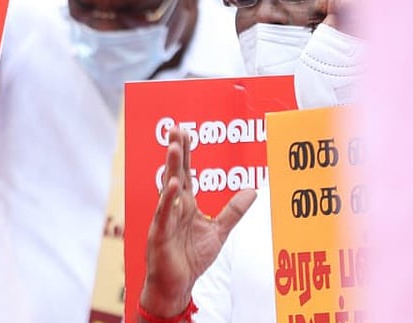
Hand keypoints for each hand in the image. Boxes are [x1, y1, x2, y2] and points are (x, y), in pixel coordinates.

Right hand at [140, 126, 254, 317]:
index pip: (185, 172)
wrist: (177, 285)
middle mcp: (174, 206)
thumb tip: (252, 191)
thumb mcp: (219, 231)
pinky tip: (173, 185)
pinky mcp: (160, 233)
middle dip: (175, 150)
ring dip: (170, 168)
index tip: (186, 131)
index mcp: (186, 204)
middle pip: (175, 173)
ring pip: (168, 188)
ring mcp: (165, 218)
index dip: (185, 152)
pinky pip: (164, 214)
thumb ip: (233, 211)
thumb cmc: (191, 258)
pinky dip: (168, 199)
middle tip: (175, 128)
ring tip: (172, 147)